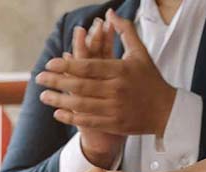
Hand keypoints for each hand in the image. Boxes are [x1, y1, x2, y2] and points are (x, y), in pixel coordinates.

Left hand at [36, 9, 176, 137]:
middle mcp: (117, 90)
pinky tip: (58, 113)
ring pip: (81, 105)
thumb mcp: (140, 53)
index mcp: (121, 70)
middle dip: (57, 82)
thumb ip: (125, 31)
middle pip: (81, 86)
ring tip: (43, 97)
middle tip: (39, 79)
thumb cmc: (151, 79)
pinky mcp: (115, 124)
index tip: (50, 63)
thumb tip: (110, 13)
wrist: (167, 111)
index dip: (67, 65)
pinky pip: (88, 121)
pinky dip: (71, 118)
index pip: (89, 66)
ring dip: (59, 101)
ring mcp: (115, 109)